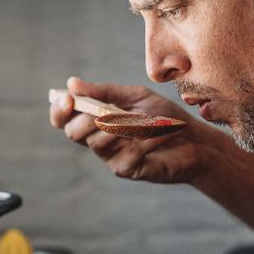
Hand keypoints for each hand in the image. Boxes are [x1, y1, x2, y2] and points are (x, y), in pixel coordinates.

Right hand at [48, 75, 230, 184]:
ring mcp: (112, 157)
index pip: (65, 119)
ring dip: (122, 125)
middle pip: (74, 133)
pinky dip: (147, 138)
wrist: (194, 139)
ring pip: (99, 142)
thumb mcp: (134, 96)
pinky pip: (127, 152)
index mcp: (95, 120)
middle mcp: (99, 140)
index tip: (67, 98)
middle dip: (85, 119)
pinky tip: (163, 131)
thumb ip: (104, 92)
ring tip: (147, 119)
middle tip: (104, 113)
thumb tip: (71, 83)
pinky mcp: (128, 170)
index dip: (59, 110)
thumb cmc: (163, 116)